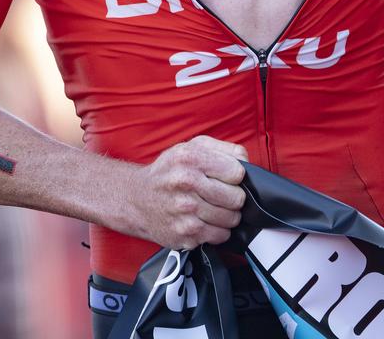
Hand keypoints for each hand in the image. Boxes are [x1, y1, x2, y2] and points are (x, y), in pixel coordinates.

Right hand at [128, 135, 247, 249]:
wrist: (137, 199)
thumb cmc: (168, 171)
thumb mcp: (191, 147)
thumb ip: (223, 149)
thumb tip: (246, 161)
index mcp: (190, 158)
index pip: (237, 172)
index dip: (235, 176)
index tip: (227, 177)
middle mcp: (186, 183)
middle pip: (236, 197)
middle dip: (234, 197)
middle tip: (221, 194)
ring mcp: (185, 212)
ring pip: (231, 219)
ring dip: (228, 215)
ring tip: (214, 207)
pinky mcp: (185, 234)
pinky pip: (220, 236)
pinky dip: (219, 230)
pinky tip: (206, 220)